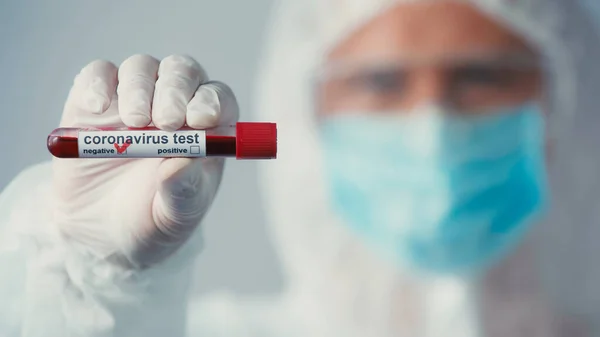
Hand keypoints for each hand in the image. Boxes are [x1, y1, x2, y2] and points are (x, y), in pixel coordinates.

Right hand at [53, 54, 238, 267]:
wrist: (101, 234)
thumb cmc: (152, 221)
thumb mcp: (173, 217)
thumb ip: (182, 191)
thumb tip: (183, 162)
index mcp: (205, 130)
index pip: (218, 99)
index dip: (212, 102)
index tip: (200, 120)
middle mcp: (173, 105)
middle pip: (182, 73)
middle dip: (176, 90)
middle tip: (166, 120)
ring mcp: (134, 99)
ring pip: (142, 68)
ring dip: (140, 89)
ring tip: (135, 122)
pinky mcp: (94, 101)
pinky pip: (99, 74)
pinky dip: (99, 84)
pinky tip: (97, 109)